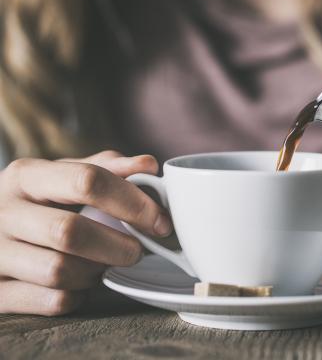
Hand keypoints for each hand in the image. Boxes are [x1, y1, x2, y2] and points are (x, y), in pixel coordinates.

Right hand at [0, 150, 171, 315]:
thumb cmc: (38, 203)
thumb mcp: (64, 177)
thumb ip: (107, 169)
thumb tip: (148, 165)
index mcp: (26, 176)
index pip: (87, 180)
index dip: (132, 203)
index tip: (160, 222)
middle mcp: (2, 211)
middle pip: (69, 232)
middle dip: (117, 245)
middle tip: (138, 250)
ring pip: (58, 271)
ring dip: (95, 272)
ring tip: (104, 263)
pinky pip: (50, 301)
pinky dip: (77, 295)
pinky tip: (80, 283)